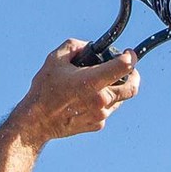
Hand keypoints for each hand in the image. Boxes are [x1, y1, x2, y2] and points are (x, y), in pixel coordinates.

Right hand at [11, 39, 140, 144]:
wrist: (37, 122)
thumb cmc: (44, 89)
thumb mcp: (55, 59)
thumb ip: (75, 46)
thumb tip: (89, 47)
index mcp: (92, 81)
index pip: (124, 67)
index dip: (131, 57)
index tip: (128, 54)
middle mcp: (101, 100)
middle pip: (132, 87)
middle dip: (133, 75)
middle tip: (127, 70)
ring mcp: (101, 114)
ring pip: (120, 99)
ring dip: (116, 89)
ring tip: (99, 84)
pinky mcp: (98, 125)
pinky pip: (108, 110)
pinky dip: (103, 102)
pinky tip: (87, 99)